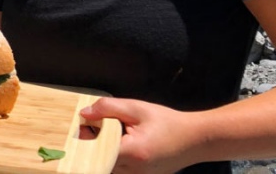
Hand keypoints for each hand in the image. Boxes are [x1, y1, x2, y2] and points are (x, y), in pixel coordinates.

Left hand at [80, 97, 196, 173]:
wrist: (194, 139)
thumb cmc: (167, 122)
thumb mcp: (137, 108)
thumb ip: (109, 108)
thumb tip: (84, 114)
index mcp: (133, 152)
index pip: (98, 153)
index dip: (86, 142)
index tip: (81, 129)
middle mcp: (135, 171)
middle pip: (101, 163)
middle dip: (91, 148)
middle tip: (89, 130)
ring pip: (109, 169)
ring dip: (102, 155)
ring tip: (103, 137)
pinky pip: (120, 171)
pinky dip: (113, 160)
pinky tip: (117, 146)